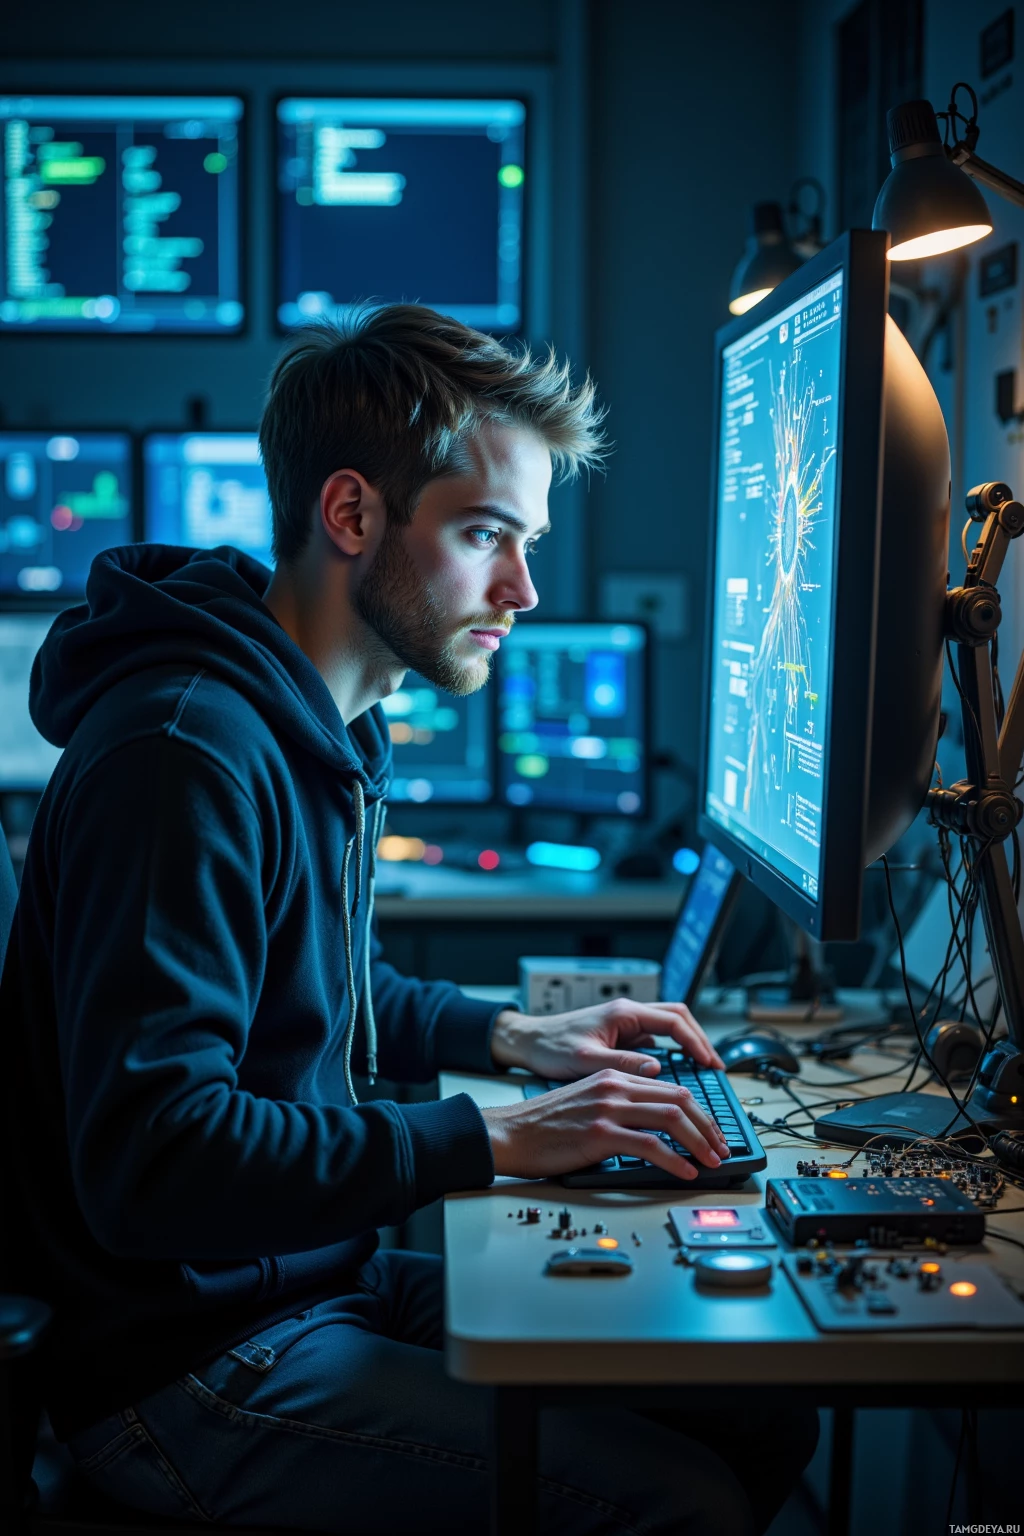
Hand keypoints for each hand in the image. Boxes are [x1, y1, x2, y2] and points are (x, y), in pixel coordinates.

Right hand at [481, 1069, 729, 1180]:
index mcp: (614, 1077)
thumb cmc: (545, 1124)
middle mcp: (615, 1087)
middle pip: (679, 1100)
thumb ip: (619, 1103)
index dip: (700, 1113)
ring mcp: (608, 1108)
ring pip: (670, 1118)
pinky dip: (674, 1160)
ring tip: (711, 1162)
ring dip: (699, 1142)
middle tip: (721, 1149)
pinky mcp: (600, 1133)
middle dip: (708, 1127)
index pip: (672, 1088)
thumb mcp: (588, 1101)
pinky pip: (649, 1145)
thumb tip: (654, 1125)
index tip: (712, 1134)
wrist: (511, 1132)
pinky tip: (685, 1172)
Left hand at [490, 997, 725, 1078]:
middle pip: (678, 1017)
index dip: (695, 1042)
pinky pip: (654, 1037)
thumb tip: (656, 1069)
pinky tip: (677, 1069)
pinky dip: (672, 1049)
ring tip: (704, 1067)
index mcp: (623, 1013)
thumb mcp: (585, 1059)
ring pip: (668, 1025)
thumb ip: (621, 1064)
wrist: (528, 1041)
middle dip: (700, 1039)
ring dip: (688, 1043)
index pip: (673, 1021)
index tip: (710, 1063)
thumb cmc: (550, 1048)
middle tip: (716, 1066)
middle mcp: (627, 1013)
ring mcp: (625, 1022)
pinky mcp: (620, 1034)